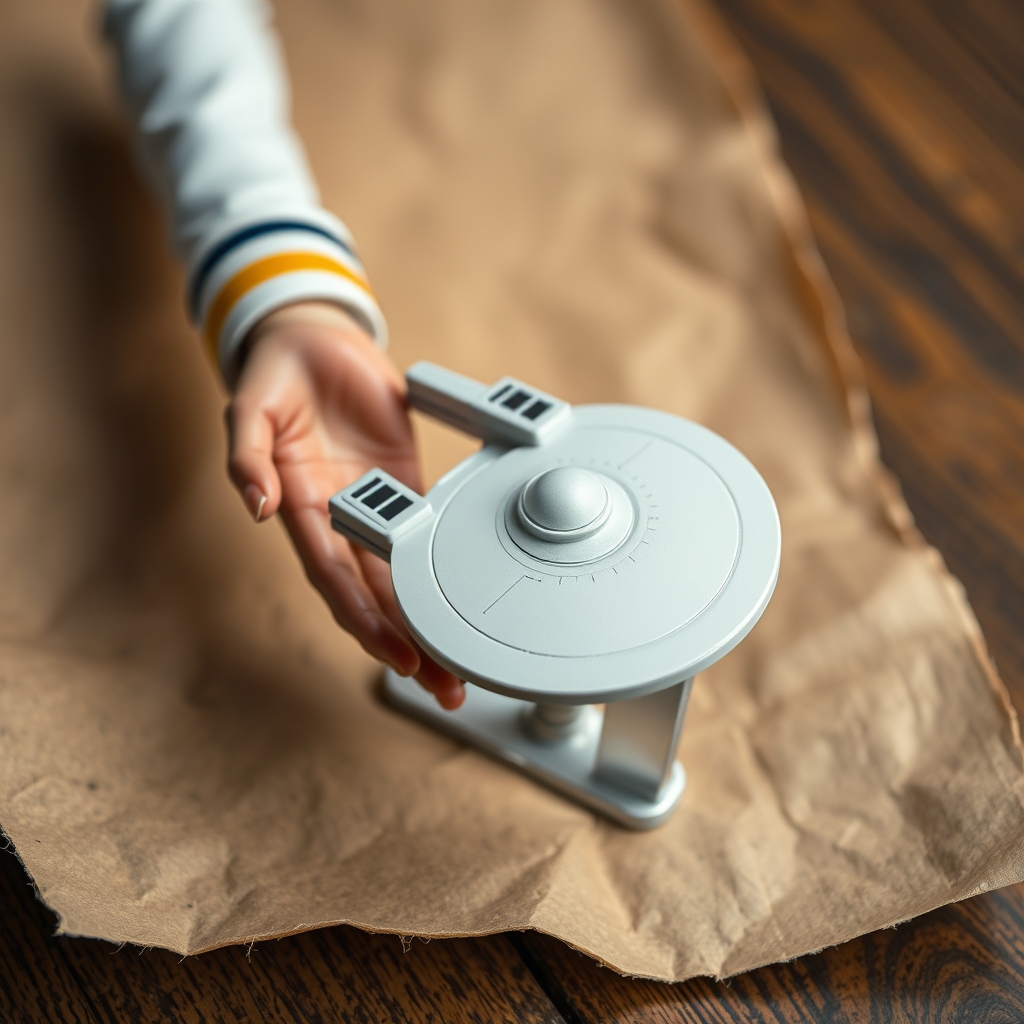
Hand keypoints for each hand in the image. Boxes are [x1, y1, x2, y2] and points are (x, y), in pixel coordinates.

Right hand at [226, 301, 465, 709]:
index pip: (336, 580)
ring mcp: (375, 505)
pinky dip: (441, 567)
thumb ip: (247, 456)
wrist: (309, 342)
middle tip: (448, 687)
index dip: (366, 619)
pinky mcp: (406, 482)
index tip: (401, 657)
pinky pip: (423, 533)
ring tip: (462, 665)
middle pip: (376, 596)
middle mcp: (339, 520)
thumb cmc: (273, 379)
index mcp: (302, 509)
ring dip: (429, 621)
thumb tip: (256, 507)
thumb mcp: (248, 411)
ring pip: (403, 577)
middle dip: (409, 643)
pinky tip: (465, 598)